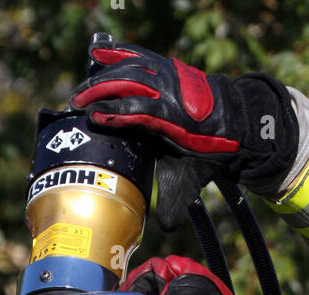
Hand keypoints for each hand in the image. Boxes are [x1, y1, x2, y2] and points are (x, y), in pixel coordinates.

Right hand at [71, 42, 297, 227]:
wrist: (232, 122)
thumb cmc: (205, 150)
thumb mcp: (191, 176)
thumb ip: (176, 199)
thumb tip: (167, 228)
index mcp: (171, 118)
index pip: (137, 110)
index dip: (115, 112)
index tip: (94, 116)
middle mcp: (168, 92)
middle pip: (128, 83)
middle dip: (100, 91)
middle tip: (76, 102)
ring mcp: (166, 75)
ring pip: (130, 67)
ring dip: (103, 75)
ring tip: (82, 88)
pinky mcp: (165, 66)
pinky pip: (138, 55)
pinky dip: (118, 52)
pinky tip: (98, 52)